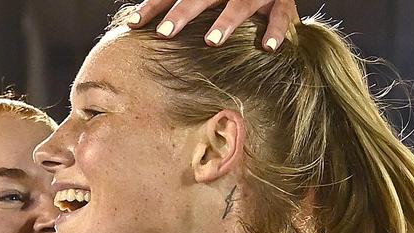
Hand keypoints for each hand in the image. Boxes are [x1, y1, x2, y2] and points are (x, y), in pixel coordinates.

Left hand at [126, 0, 297, 49]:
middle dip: (182, 13)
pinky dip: (275, 31)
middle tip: (165, 33)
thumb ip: (177, 8)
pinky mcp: (281, 2)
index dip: (152, 7)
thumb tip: (134, 25)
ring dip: (225, 22)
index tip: (132, 24)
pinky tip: (266, 47)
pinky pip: (280, 16)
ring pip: (240, 5)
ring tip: (211, 42)